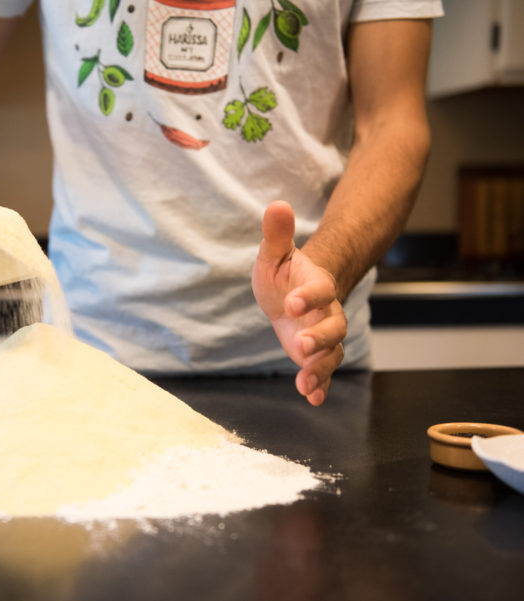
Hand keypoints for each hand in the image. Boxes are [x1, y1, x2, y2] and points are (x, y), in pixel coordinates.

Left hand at [252, 201, 346, 405]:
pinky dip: (320, 386)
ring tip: (304, 383)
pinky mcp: (315, 355)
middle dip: (319, 337)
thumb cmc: (284, 272)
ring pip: (332, 353)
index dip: (308, 295)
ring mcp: (323, 335)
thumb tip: (276, 204)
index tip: (291, 302)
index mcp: (316, 285)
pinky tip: (311, 398)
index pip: (318, 289)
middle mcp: (326, 312)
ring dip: (320, 368)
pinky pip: (324, 372)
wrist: (292, 293)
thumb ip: (276, 233)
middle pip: (334, 326)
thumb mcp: (274, 253)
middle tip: (300, 345)